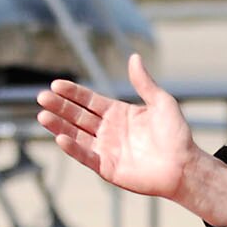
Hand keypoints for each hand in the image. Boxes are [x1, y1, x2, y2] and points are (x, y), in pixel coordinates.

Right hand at [36, 54, 226, 225]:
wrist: (184, 165)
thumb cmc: (176, 134)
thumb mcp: (162, 102)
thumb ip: (144, 82)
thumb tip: (133, 57)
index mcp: (118, 114)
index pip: (89, 101)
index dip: (72, 93)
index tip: (56, 85)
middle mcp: (108, 131)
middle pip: (78, 116)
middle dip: (60, 107)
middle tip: (42, 97)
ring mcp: (106, 150)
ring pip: (77, 135)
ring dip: (59, 126)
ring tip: (42, 115)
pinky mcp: (107, 168)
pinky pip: (86, 156)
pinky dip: (73, 148)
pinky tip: (60, 137)